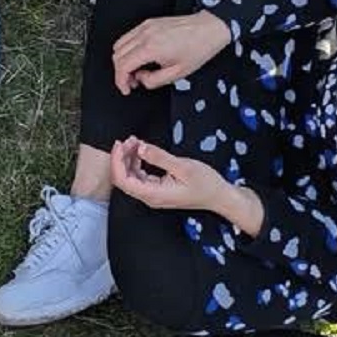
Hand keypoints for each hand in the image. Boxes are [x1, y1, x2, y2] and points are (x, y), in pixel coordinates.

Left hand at [109, 137, 228, 213]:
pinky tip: (141, 150)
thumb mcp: (183, 166)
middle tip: (130, 139)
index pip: (123, 180)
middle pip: (123, 178)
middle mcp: (149, 197)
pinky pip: (139, 175)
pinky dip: (137, 161)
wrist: (220, 196)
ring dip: (129, 158)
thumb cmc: (206, 184)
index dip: (117, 161)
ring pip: (130, 175)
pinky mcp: (156, 189)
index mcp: (153, 194)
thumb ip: (159, 157)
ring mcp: (152, 194)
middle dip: (122, 157)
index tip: (120, 144)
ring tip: (135, 141)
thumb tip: (139, 148)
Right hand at [112, 11, 230, 94]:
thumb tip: (141, 79)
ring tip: (137, 69)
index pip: (122, 65)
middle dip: (121, 72)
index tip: (126, 88)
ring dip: (123, 59)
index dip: (120, 80)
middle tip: (133, 81)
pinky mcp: (148, 23)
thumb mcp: (178, 73)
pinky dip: (128, 49)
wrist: (210, 28)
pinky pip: (128, 36)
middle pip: (117, 55)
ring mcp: (145, 27)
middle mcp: (144, 35)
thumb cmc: (199, 48)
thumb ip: (154, 80)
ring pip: (119, 44)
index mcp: (151, 48)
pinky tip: (141, 56)